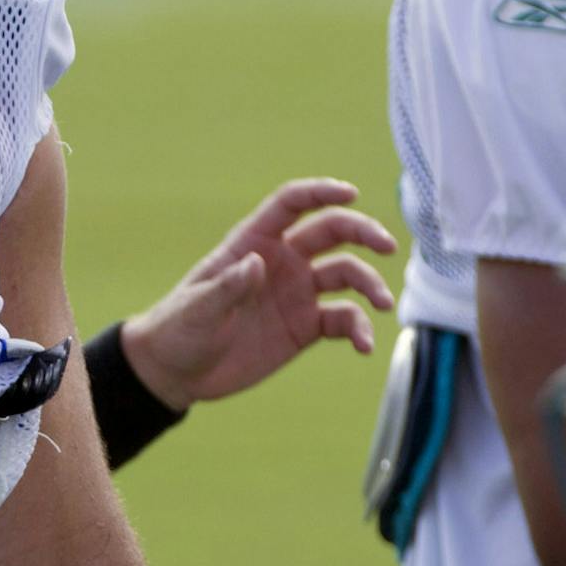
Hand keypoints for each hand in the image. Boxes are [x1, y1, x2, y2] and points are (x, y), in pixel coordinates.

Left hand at [120, 178, 395, 409]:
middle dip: (362, 233)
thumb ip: (228, 287)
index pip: (291, 205)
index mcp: (252, 243)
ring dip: (369, 284)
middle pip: (330, 232)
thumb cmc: (180, 329)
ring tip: (383, 304)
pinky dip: (359, 329)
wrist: (178, 372)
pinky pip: (342, 320)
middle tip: (387, 245)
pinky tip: (364, 346)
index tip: (351, 193)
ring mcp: (296, 293)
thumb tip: (258, 263)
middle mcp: (281, 261)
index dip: (320, 193)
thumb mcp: (198, 309)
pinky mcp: (305, 327)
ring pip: (346, 275)